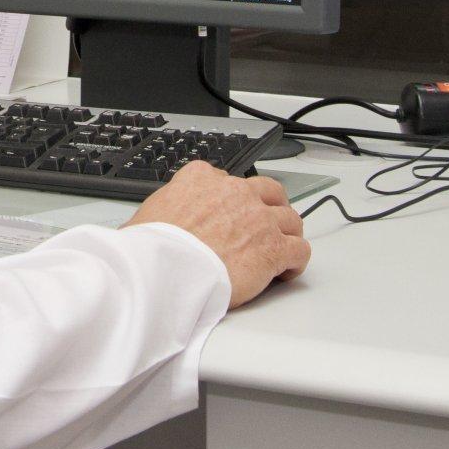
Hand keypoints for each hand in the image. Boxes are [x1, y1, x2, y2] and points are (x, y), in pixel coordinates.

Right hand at [123, 162, 309, 307]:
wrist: (164, 268)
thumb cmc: (152, 246)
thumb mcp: (149, 211)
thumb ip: (166, 207)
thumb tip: (157, 222)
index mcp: (202, 178)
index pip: (226, 179)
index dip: (231, 199)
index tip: (230, 212)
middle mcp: (235, 192)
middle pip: (268, 191)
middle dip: (271, 207)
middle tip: (266, 223)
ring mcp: (258, 219)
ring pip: (290, 219)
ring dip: (287, 233)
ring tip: (281, 248)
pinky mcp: (273, 248)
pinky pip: (299, 250)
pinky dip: (295, 261)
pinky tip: (286, 270)